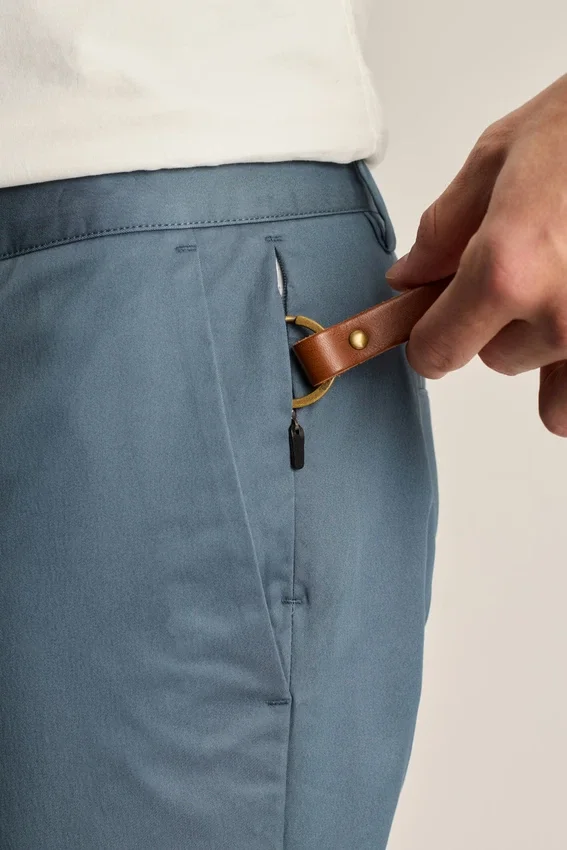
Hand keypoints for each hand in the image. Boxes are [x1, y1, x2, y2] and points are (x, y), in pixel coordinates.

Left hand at [385, 73, 566, 436]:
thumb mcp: (499, 158)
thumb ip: (444, 229)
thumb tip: (409, 277)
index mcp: (508, 270)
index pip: (437, 351)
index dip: (427, 340)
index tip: (430, 328)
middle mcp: (558, 315)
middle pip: (493, 358)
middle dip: (495, 320)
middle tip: (524, 262)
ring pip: (542, 368)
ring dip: (543, 337)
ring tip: (561, 276)